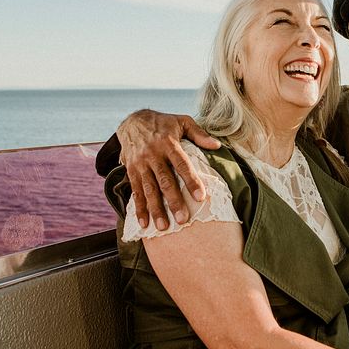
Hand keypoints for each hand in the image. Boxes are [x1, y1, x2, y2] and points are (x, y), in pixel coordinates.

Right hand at [118, 109, 220, 229]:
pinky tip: (144, 224)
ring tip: (163, 227)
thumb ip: (199, 134)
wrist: (132, 121)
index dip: (191, 181)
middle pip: (164, 181)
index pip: (182, 164)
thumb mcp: (182, 122)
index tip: (201, 197)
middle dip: (173, 201)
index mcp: (168, 143)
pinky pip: (135, 191)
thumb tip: (217, 146)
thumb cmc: (163, 123)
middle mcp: (153, 155)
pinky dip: (139, 209)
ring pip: (149, 189)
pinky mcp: (131, 171)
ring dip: (155, 209)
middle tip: (182, 220)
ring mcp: (140, 164)